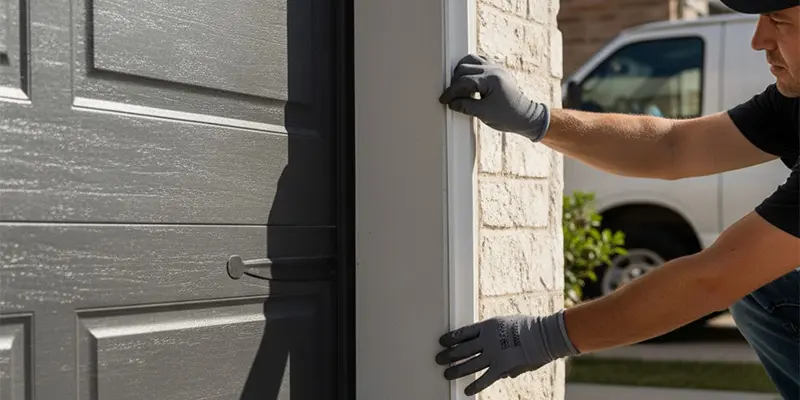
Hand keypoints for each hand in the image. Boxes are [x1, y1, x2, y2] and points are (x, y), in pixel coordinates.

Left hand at [435, 311, 578, 395]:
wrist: (544, 335)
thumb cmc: (529, 327)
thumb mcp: (508, 324)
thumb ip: (498, 337)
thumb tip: (493, 347)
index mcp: (487, 326)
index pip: (463, 332)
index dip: (451, 338)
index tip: (442, 341)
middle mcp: (486, 341)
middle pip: (462, 349)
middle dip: (449, 355)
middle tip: (439, 358)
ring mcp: (493, 355)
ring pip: (468, 364)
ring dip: (456, 370)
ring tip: (446, 373)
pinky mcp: (501, 368)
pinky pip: (484, 379)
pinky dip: (475, 385)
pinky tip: (466, 390)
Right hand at [439, 53, 549, 141]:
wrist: (526, 117)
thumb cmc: (508, 116)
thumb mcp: (484, 114)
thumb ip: (465, 106)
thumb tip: (451, 102)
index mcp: (491, 79)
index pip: (464, 81)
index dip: (451, 92)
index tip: (444, 100)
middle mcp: (494, 69)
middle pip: (464, 68)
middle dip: (455, 82)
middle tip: (451, 97)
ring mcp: (496, 67)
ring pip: (470, 60)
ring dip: (461, 72)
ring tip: (458, 87)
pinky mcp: (497, 70)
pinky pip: (479, 62)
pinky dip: (470, 69)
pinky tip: (467, 81)